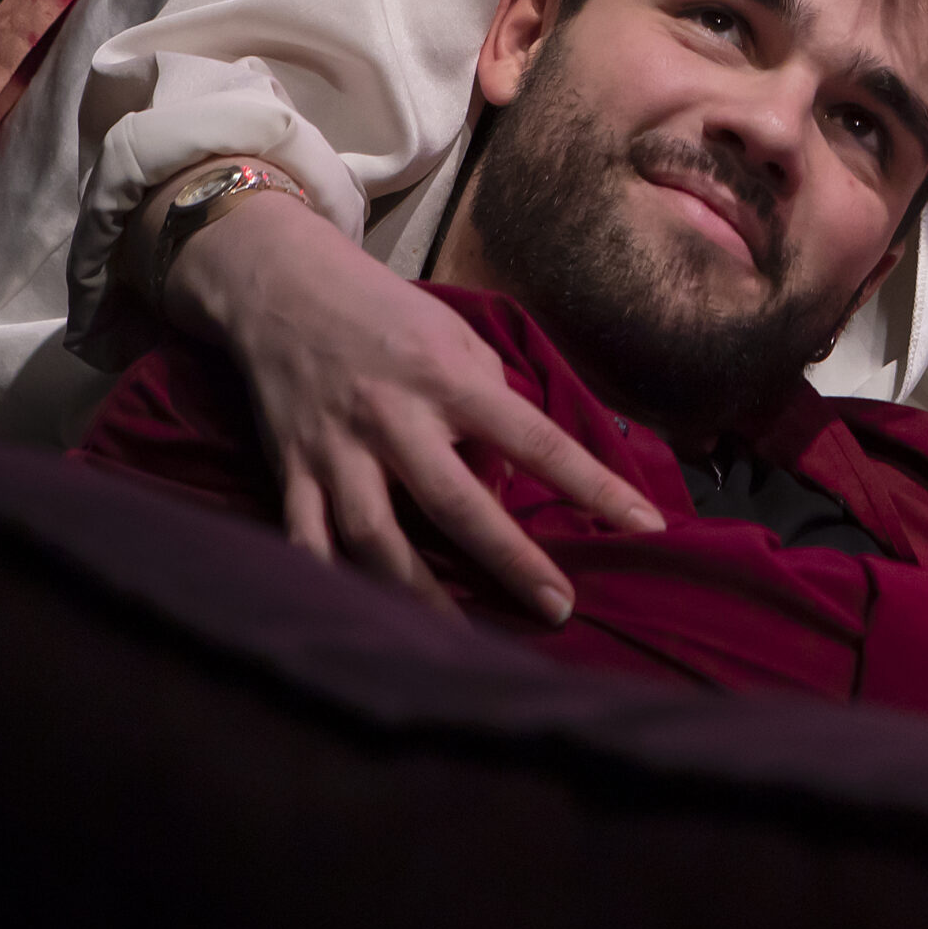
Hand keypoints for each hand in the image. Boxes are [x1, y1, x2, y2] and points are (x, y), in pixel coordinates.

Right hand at [168, 191, 664, 615]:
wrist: (282, 284)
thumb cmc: (388, 314)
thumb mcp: (459, 340)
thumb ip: (492, 407)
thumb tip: (505, 486)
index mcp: (448, 378)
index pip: (537, 439)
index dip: (594, 485)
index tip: (645, 526)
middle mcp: (393, 416)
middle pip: (455, 503)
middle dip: (510, 561)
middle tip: (560, 609)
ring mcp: (335, 448)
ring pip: (375, 537)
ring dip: (420, 595)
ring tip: (463, 643)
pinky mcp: (291, 469)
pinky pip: (306, 540)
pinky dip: (331, 584)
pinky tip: (363, 626)